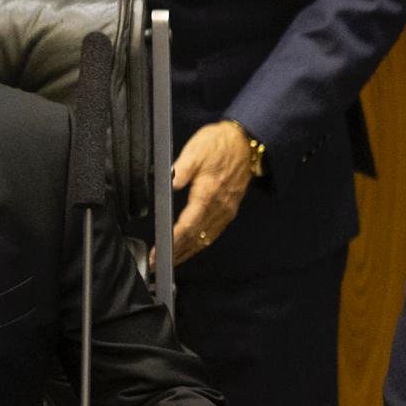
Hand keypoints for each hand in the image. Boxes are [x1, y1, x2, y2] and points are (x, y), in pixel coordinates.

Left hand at [151, 120, 252, 268]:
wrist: (246, 142)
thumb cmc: (219, 144)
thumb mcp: (195, 151)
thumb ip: (180, 170)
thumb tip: (169, 184)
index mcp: (207, 195)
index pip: (186, 227)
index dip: (171, 242)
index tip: (158, 253)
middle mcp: (219, 207)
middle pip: (196, 239)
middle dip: (177, 253)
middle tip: (159, 264)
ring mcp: (227, 209)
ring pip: (206, 238)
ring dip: (189, 251)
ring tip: (173, 260)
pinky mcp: (230, 208)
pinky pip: (215, 232)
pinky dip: (202, 243)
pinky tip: (194, 246)